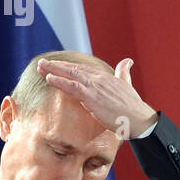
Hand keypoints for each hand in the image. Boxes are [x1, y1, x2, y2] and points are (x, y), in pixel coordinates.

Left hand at [38, 57, 157, 137]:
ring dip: (53, 70)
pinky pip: (72, 87)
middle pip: (73, 69)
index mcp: (105, 77)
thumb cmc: (133, 107)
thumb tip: (128, 60)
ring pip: (70, 74)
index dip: (67, 66)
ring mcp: (95, 87)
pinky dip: (60, 81)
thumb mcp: (127, 85)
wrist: (139, 119)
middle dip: (56, 65)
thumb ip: (124, 72)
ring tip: (40, 67)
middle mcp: (99, 78)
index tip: (54, 65)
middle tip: (41, 63)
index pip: (82, 69)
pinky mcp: (92, 97)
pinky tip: (49, 78)